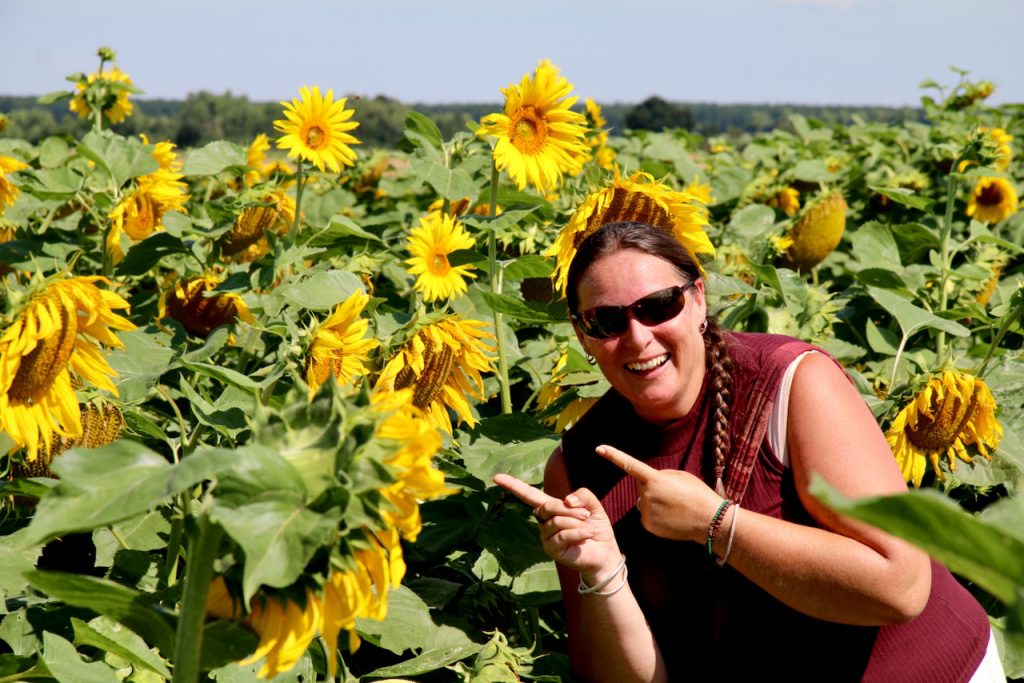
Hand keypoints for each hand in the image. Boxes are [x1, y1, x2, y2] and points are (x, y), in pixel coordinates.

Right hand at [493, 473, 621, 580]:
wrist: (604, 553)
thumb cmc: (595, 527)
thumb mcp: (593, 505)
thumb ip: (582, 495)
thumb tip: (566, 500)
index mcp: (551, 508)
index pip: (529, 495)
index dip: (513, 485)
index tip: (496, 477)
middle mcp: (544, 521)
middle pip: (547, 506)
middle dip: (569, 509)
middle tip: (586, 515)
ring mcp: (546, 536)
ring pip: (556, 521)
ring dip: (576, 522)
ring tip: (589, 527)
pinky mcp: (551, 550)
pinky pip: (562, 535)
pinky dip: (579, 532)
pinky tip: (588, 535)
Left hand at [596, 444, 722, 542]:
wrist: (710, 521)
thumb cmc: (698, 494)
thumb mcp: (681, 476)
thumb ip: (660, 475)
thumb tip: (647, 480)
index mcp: (655, 479)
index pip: (629, 464)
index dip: (613, 455)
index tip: (599, 448)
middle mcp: (646, 495)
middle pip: (642, 487)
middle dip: (653, 488)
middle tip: (673, 495)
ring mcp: (646, 512)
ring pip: (644, 502)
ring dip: (655, 502)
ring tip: (675, 507)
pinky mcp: (648, 526)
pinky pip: (647, 516)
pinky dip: (656, 516)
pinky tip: (672, 518)